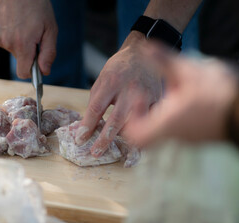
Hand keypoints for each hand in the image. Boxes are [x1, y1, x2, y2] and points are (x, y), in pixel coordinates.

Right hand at [0, 0, 57, 77]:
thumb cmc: (37, 7)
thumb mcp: (50, 29)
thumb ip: (48, 53)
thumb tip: (45, 71)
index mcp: (22, 44)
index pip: (23, 73)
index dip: (32, 72)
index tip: (38, 66)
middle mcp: (8, 43)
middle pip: (21, 61)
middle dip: (29, 54)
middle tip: (35, 37)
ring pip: (14, 52)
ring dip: (20, 45)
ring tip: (25, 27)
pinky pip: (6, 44)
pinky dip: (12, 38)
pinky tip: (15, 25)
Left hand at [76, 31, 162, 156]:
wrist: (141, 54)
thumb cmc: (118, 69)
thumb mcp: (102, 80)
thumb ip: (96, 102)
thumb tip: (88, 127)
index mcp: (111, 82)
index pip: (97, 108)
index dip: (87, 125)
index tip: (80, 140)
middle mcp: (129, 89)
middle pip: (116, 119)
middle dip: (105, 139)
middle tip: (95, 153)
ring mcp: (146, 94)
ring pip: (136, 123)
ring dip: (124, 138)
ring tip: (115, 148)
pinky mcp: (158, 99)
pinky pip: (150, 120)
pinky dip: (142, 131)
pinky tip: (135, 139)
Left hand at [123, 45, 238, 146]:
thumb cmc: (219, 94)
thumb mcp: (188, 72)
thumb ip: (164, 61)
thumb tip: (146, 48)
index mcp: (166, 124)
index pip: (135, 136)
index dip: (131, 119)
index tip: (139, 98)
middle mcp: (174, 137)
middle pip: (146, 136)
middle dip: (141, 116)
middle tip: (147, 98)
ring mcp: (186, 139)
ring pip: (161, 133)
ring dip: (157, 114)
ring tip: (169, 93)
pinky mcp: (197, 136)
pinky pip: (176, 131)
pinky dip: (171, 118)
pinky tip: (183, 99)